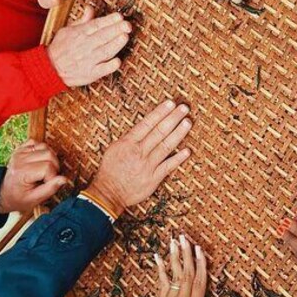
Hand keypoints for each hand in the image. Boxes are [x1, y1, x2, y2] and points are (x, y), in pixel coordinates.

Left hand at [0, 140, 67, 213]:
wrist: (4, 193)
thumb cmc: (19, 198)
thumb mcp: (34, 200)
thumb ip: (50, 189)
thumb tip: (64, 179)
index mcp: (22, 172)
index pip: (47, 167)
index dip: (53, 176)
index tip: (48, 184)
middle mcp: (20, 159)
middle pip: (49, 154)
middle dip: (54, 166)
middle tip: (48, 177)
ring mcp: (20, 152)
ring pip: (45, 147)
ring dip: (50, 158)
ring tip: (45, 169)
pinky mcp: (21, 149)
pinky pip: (37, 143)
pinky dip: (43, 150)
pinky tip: (40, 161)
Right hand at [47, 7, 130, 86]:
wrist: (50, 68)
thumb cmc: (60, 48)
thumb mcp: (67, 30)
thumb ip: (82, 20)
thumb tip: (91, 8)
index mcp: (79, 34)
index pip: (96, 25)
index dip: (109, 20)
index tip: (119, 16)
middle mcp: (85, 46)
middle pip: (103, 36)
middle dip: (116, 30)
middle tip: (127, 25)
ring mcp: (89, 61)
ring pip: (105, 51)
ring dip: (116, 44)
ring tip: (125, 37)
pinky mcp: (91, 74)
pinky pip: (102, 70)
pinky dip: (110, 65)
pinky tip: (118, 60)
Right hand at [87, 100, 192, 216]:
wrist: (108, 193)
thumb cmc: (110, 170)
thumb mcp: (115, 149)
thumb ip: (130, 138)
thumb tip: (144, 127)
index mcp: (128, 143)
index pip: (147, 123)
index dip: (160, 112)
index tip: (170, 103)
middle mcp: (139, 152)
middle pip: (159, 131)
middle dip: (173, 118)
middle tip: (184, 108)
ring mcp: (147, 165)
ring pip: (165, 146)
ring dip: (178, 133)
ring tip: (187, 122)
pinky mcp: (153, 178)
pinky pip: (168, 166)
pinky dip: (178, 158)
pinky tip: (187, 151)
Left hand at [149, 236, 225, 296]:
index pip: (199, 282)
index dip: (200, 265)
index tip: (200, 249)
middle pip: (186, 274)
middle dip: (186, 254)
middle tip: (185, 237)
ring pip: (174, 275)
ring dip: (174, 257)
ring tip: (174, 241)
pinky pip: (161, 283)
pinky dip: (160, 270)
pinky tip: (158, 258)